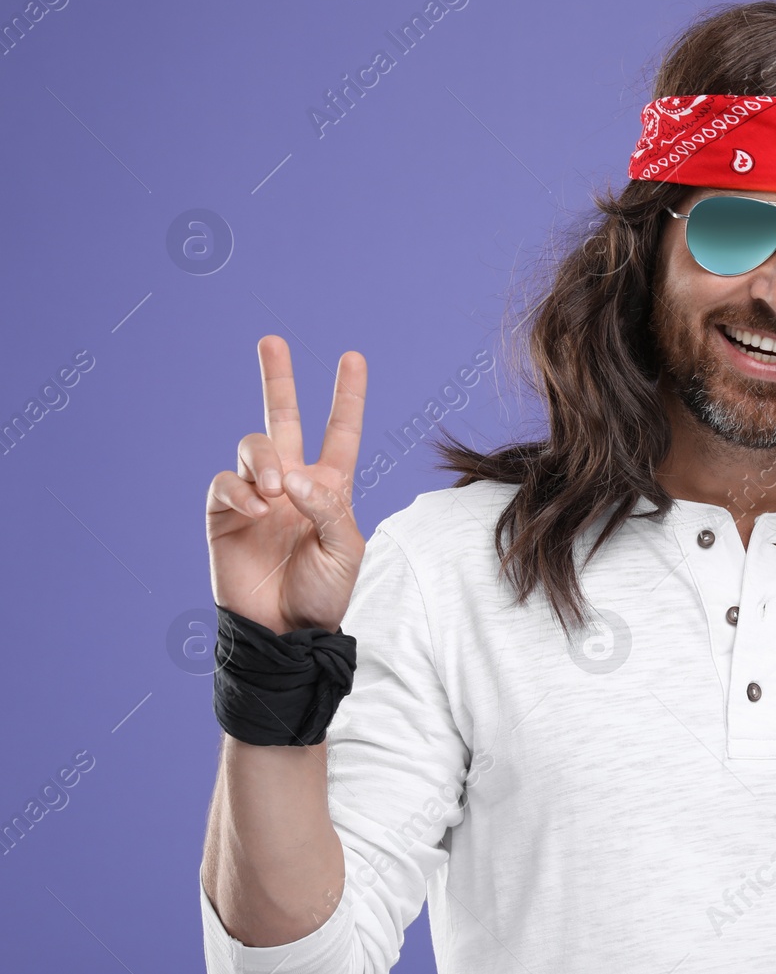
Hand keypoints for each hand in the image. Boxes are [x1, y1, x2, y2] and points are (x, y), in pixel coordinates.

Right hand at [205, 336, 367, 634]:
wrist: (289, 633)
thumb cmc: (329, 595)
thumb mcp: (347, 550)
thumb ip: (327, 507)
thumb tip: (292, 477)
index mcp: (331, 487)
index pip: (342, 432)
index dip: (347, 396)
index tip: (353, 357)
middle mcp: (292, 483)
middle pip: (284, 419)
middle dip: (278, 379)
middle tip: (271, 341)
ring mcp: (257, 496)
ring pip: (253, 446)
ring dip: (263, 459)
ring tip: (273, 490)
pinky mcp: (225, 515)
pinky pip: (225, 483)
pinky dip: (240, 489)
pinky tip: (256, 507)